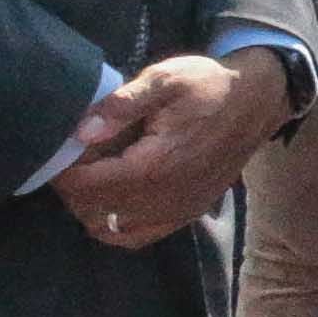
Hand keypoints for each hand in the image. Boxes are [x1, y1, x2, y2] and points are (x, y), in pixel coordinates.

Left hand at [54, 50, 294, 248]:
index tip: (59, 147)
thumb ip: (121, 104)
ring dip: (91, 205)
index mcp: (153, 166)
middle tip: (75, 155)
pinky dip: (115, 224)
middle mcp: (164, 199)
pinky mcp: (186, 215)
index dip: (61, 171)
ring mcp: (176, 211)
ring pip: (109, 227)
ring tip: (94, 173)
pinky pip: (137, 236)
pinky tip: (114, 199)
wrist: (257, 102)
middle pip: (91, 209)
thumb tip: (82, 131)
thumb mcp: (164, 80)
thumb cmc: (207, 86)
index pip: (85, 186)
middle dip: (73, 186)